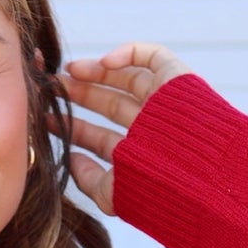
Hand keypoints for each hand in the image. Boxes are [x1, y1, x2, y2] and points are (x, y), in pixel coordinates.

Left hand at [49, 41, 193, 215]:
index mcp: (138, 156)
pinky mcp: (178, 80)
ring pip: (126, 79)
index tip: (46, 118)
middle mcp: (151, 129)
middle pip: (109, 106)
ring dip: (96, 72)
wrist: (200, 178)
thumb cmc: (158, 191)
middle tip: (52, 89)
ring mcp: (165, 103)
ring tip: (71, 71)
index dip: (73, 127)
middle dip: (79, 96)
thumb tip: (69, 160)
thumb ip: (88, 179)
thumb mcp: (115, 194)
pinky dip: (129, 53)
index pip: (99, 138)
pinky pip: (152, 56)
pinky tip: (104, 61)